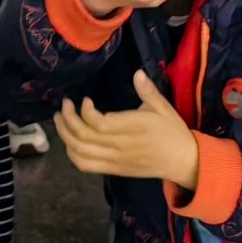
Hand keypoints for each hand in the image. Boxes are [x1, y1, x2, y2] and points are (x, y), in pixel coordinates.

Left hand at [56, 70, 200, 189]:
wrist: (181, 161)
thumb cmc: (172, 131)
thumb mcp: (163, 107)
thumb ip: (147, 91)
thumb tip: (137, 72)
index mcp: (132, 128)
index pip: (99, 124)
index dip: (85, 112)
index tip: (85, 100)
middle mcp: (120, 146)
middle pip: (84, 137)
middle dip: (68, 120)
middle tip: (64, 106)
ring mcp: (115, 160)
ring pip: (81, 152)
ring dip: (65, 136)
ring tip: (60, 121)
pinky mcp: (113, 170)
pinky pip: (86, 166)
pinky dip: (73, 154)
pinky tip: (69, 142)